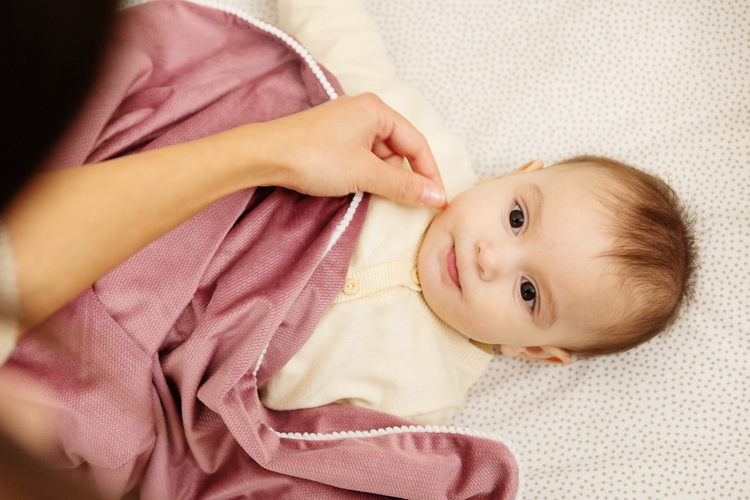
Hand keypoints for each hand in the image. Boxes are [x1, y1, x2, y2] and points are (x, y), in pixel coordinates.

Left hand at [249, 93, 446, 207]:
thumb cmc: (315, 156)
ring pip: (379, 156)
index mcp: (377, 110)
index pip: (417, 143)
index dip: (429, 174)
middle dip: (404, 177)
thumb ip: (403, 185)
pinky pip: (361, 158)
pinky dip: (366, 175)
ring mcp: (346, 125)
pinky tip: (359, 189)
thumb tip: (435, 197)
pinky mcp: (331, 139)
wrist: (265, 155)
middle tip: (408, 204)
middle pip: (399, 149)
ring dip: (382, 178)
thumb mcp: (365, 173)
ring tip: (376, 196)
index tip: (436, 200)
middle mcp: (363, 112)